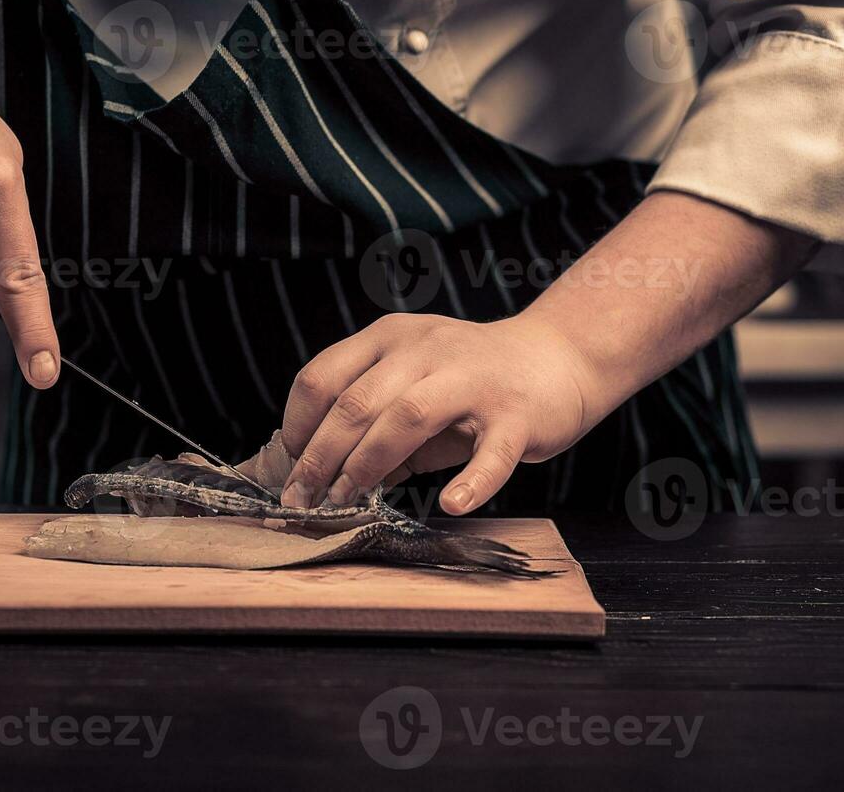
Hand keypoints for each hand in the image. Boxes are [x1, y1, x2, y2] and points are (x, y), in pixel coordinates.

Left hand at [278, 312, 597, 514]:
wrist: (556, 357)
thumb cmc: (469, 380)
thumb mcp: (411, 384)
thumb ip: (370, 421)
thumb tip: (319, 474)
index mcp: (390, 337)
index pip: (322, 376)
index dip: (297, 426)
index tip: (287, 466)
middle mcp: (425, 348)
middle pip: (356, 402)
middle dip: (320, 456)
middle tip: (302, 498)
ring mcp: (472, 378)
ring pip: (407, 417)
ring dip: (368, 466)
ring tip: (347, 502)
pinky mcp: (516, 413)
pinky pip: (490, 453)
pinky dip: (470, 482)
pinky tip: (452, 505)